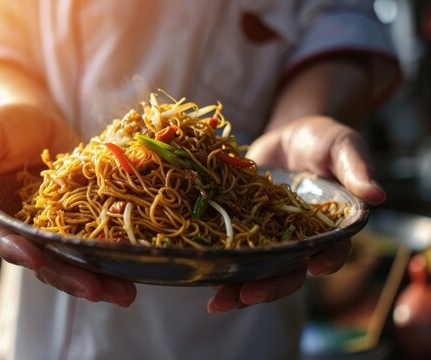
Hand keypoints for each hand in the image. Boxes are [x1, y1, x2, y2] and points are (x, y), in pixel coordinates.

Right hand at [0, 104, 135, 305]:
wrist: (40, 121)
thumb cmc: (6, 125)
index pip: (2, 239)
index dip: (16, 251)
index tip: (35, 259)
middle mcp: (28, 229)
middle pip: (46, 261)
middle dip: (70, 278)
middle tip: (95, 291)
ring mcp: (58, 227)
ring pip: (76, 259)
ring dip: (100, 277)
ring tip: (124, 292)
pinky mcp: (84, 219)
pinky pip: (98, 239)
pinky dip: (115, 254)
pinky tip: (136, 265)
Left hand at [207, 116, 383, 312]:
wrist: (289, 135)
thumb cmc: (324, 141)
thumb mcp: (342, 146)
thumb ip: (355, 168)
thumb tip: (376, 194)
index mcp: (330, 228)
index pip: (333, 250)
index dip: (327, 260)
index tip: (315, 266)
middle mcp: (301, 240)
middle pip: (290, 271)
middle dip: (270, 286)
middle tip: (247, 294)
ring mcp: (272, 237)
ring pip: (259, 269)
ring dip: (239, 287)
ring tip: (218, 302)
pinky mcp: (246, 227)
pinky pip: (235, 251)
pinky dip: (221, 265)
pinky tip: (202, 275)